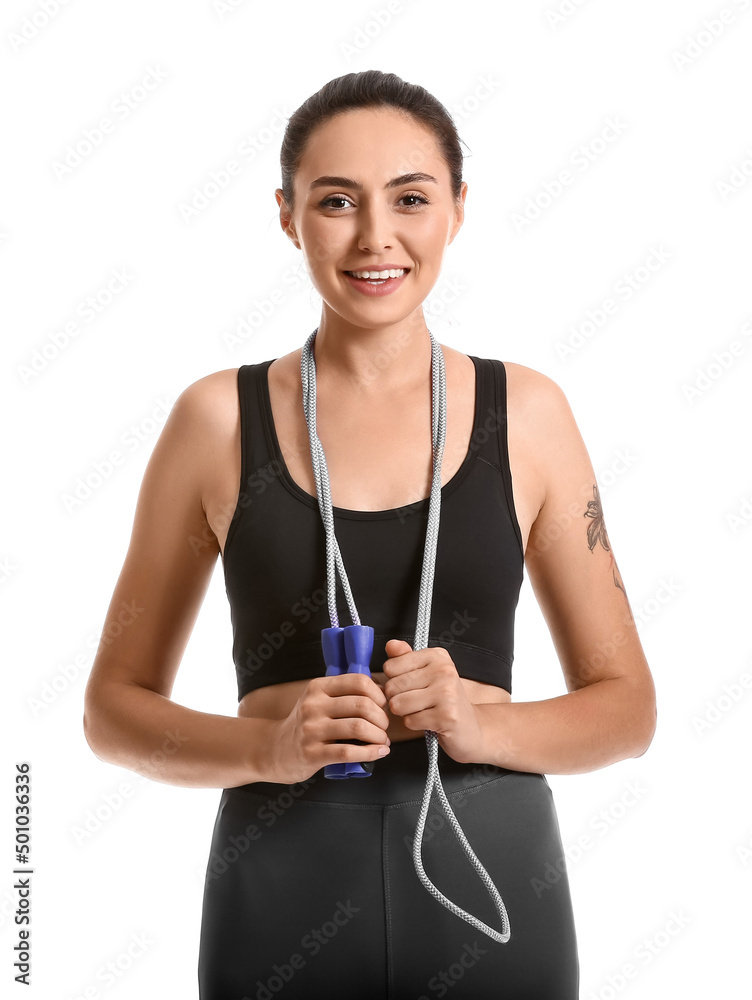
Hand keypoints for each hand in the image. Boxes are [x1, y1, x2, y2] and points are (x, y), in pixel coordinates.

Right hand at [269, 674, 390, 783]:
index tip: (383, 706)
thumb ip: (345, 694)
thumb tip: (382, 692)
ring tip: (383, 741)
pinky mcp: (311, 753)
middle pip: (362, 704)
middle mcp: (313, 705)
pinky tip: (378, 753)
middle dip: (381, 718)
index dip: (378, 694)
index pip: (358, 681)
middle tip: (384, 727)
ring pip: (358, 727)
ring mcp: (311, 729)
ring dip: (379, 736)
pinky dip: (370, 753)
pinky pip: (348, 752)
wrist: (275, 750)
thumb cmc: (307, 725)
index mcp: (318, 687)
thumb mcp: (319, 701)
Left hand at [382, 639, 485, 763]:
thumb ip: (404, 658)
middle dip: (397, 699)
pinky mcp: (447, 716)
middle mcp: (444, 670)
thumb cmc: (443, 699)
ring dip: (405, 713)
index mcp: (437, 656)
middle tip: (416, 701)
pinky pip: (410, 721)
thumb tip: (390, 644)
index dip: (394, 680)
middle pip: (392, 686)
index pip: (391, 666)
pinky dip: (415, 724)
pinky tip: (429, 721)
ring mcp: (447, 693)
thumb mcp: (425, 673)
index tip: (411, 685)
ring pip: (398, 704)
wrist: (469, 727)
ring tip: (422, 710)